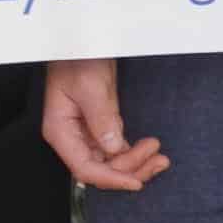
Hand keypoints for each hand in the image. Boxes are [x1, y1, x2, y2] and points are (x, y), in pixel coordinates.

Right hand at [41, 59, 165, 192]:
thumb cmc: (79, 58)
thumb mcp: (91, 86)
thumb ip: (102, 118)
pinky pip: (117, 149)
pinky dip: (134, 152)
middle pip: (101, 169)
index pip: (85, 168)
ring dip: (136, 163)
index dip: (112, 178)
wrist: (84, 41)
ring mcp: (86, 133)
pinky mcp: (100, 126)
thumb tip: (113, 147)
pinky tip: (150, 149)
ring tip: (161, 157)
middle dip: (130, 169)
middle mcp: (72, 137)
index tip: (136, 182)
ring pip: (111, 162)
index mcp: (61, 131)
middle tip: (158, 160)